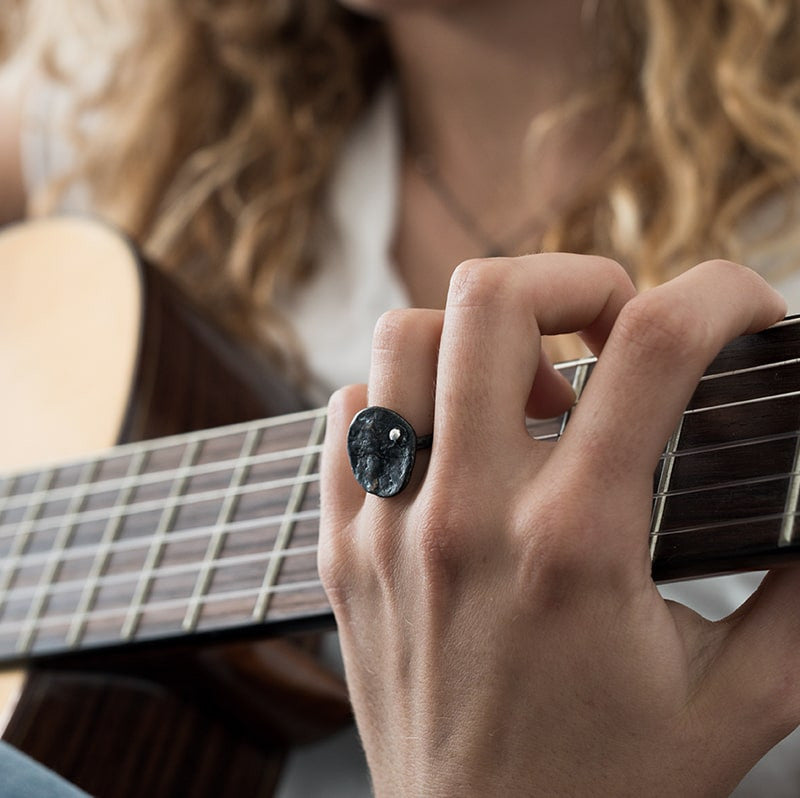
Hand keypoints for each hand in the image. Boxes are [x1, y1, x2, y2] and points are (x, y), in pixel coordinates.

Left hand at [319, 255, 796, 796]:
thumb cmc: (608, 789)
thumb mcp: (742, 698)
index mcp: (578, 544)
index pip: (655, 347)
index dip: (721, 294)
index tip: (743, 312)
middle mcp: (467, 516)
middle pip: (491, 298)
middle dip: (569, 277)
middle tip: (607, 326)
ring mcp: (387, 526)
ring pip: (402, 339)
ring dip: (474, 334)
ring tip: (522, 389)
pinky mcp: (343, 547)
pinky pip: (348, 413)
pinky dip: (403, 395)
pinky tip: (448, 439)